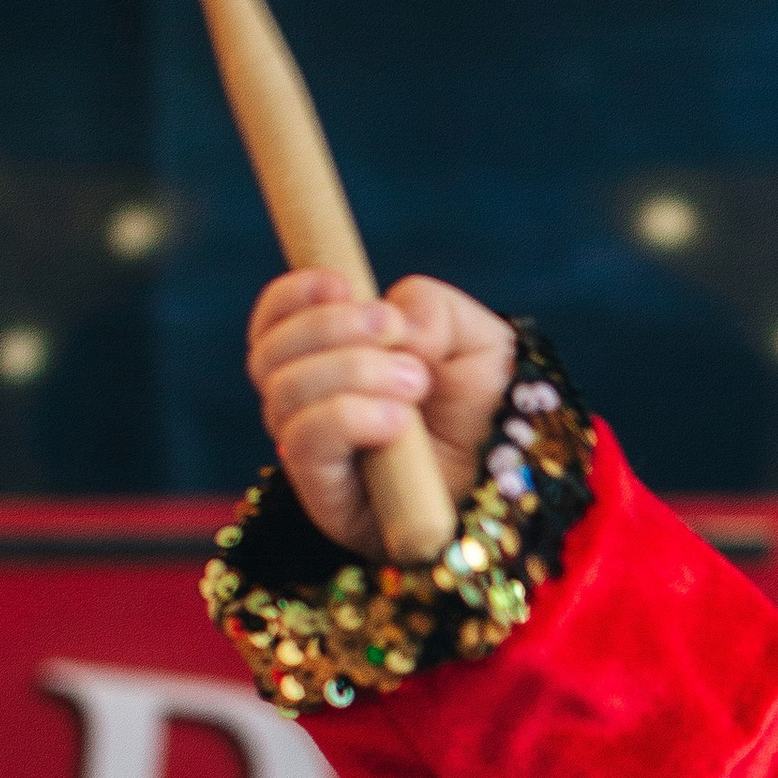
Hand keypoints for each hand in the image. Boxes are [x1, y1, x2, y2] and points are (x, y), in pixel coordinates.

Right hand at [247, 268, 516, 557]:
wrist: (508, 481)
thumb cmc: (486, 408)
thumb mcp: (476, 339)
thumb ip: (433, 308)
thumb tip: (391, 321)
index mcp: (330, 358)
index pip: (274, 321)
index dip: (293, 296)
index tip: (341, 284)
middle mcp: (308, 404)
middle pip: (269, 353)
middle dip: (330, 327)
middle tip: (397, 333)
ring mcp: (311, 449)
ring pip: (284, 392)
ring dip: (351, 370)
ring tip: (416, 382)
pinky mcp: (323, 493)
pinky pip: (305, 440)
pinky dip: (348, 416)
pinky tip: (397, 420)